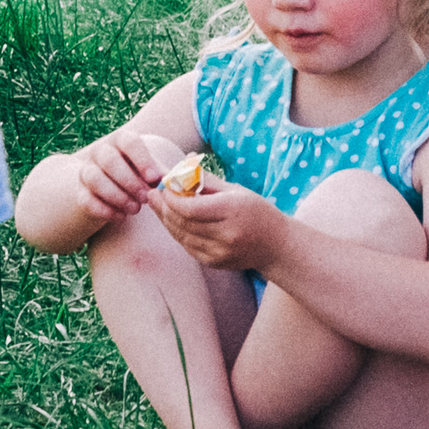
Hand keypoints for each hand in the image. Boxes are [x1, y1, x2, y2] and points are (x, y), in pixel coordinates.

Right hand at [64, 129, 181, 222]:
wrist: (111, 189)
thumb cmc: (140, 177)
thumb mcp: (153, 173)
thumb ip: (168, 173)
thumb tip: (190, 171)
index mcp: (121, 141)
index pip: (128, 141)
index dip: (142, 159)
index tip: (154, 179)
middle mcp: (101, 151)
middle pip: (107, 158)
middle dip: (128, 181)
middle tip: (144, 199)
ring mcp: (87, 170)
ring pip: (92, 177)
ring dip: (115, 195)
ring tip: (134, 209)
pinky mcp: (80, 191)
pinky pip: (85, 199)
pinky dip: (103, 210)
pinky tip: (121, 217)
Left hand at [150, 180, 289, 271]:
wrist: (276, 246)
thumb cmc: (257, 211)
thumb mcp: (235, 190)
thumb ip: (206, 180)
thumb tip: (180, 165)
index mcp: (232, 211)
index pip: (189, 208)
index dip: (170, 198)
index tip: (162, 187)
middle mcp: (226, 234)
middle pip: (182, 222)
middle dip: (163, 208)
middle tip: (152, 194)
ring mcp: (220, 252)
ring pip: (181, 236)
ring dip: (166, 220)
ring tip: (158, 206)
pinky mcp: (214, 263)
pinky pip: (188, 246)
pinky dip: (177, 233)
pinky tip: (173, 221)